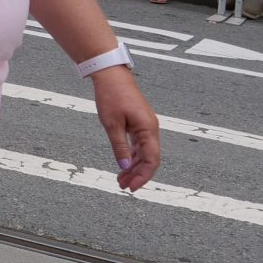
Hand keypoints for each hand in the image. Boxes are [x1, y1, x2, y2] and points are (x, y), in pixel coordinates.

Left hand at [91, 66, 160, 191]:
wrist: (110, 75)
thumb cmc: (111, 96)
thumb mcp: (112, 124)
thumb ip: (120, 147)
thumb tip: (126, 167)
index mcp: (148, 129)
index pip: (152, 160)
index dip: (143, 176)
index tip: (132, 187)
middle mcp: (151, 128)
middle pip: (149, 158)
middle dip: (137, 174)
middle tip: (123, 186)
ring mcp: (146, 125)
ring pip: (145, 152)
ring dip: (134, 166)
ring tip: (121, 179)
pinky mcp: (140, 122)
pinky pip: (140, 144)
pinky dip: (133, 155)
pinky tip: (124, 164)